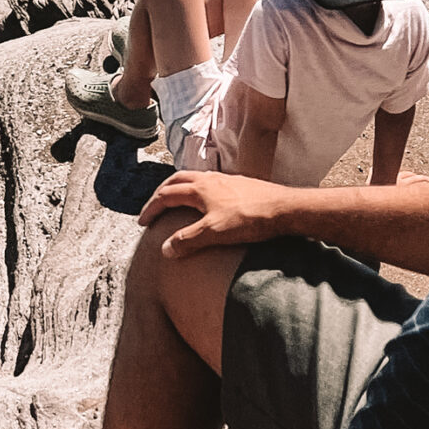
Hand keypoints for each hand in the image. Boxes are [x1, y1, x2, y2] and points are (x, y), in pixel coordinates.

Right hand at [138, 169, 290, 256]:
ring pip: (194, 178)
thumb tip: (165, 250)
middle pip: (176, 180)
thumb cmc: (250, 219)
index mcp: (199, 189)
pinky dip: (198, 189)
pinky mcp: (240, 184)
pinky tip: (207, 202)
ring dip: (179, 188)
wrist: (285, 208)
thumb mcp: (214, 233)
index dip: (151, 208)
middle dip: (161, 193)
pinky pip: (210, 182)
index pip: (165, 195)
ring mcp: (225, 180)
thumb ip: (187, 240)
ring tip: (176, 201)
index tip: (143, 222)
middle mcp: (209, 179)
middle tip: (153, 207)